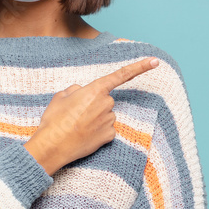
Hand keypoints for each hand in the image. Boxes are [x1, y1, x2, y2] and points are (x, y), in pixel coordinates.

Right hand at [25, 57, 159, 174]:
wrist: (53, 146)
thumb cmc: (54, 120)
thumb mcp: (61, 96)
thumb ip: (77, 90)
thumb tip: (83, 93)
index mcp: (95, 90)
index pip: (121, 75)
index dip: (140, 67)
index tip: (155, 61)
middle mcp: (106, 104)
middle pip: (105, 100)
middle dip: (94, 105)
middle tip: (75, 114)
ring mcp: (110, 120)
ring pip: (106, 115)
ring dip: (95, 119)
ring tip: (77, 126)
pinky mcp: (109, 136)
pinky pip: (106, 129)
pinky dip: (97, 132)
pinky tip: (84, 135)